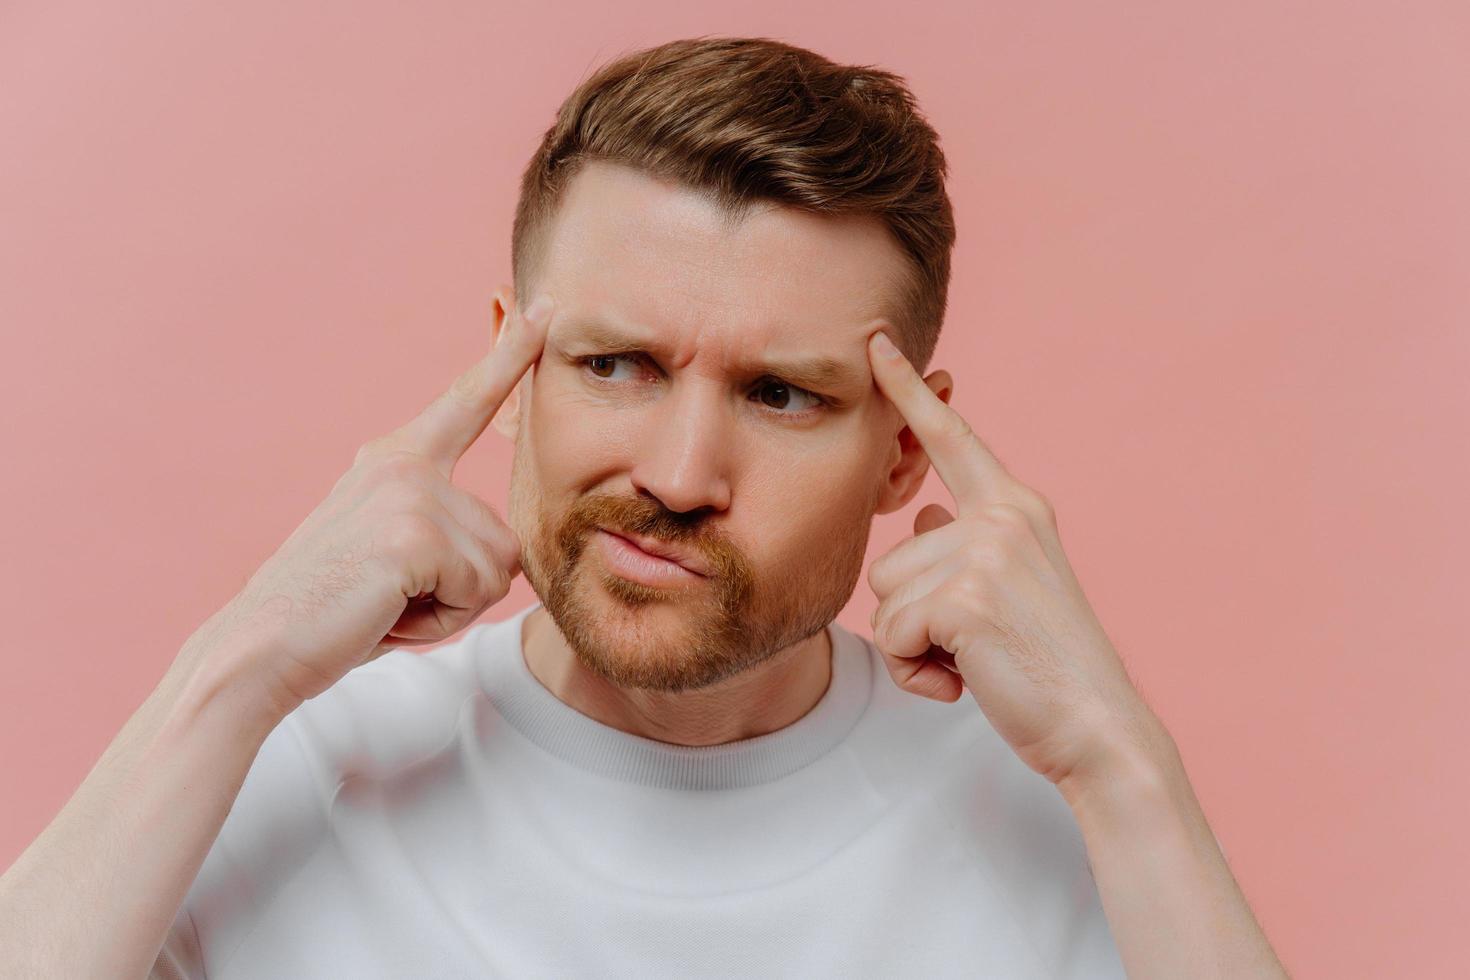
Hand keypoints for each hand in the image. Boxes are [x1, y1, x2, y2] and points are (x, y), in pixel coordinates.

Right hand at [187, 294, 554, 717]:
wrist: (259, 648)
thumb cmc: (329, 616)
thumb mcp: (394, 557)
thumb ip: (442, 535)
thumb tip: (506, 555)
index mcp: (397, 460)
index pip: (468, 401)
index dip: (511, 356)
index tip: (545, 307)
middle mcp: (405, 462)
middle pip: (503, 539)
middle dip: (462, 590)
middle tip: (388, 597)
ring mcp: (411, 491)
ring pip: (497, 570)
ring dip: (450, 607)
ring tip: (384, 603)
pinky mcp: (415, 531)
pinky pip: (478, 590)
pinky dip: (439, 621)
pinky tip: (386, 613)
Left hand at [864, 331, 1163, 786]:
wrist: (1098, 727)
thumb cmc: (1047, 665)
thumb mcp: (1009, 588)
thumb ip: (965, 542)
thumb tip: (923, 511)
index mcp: (1016, 508)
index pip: (951, 440)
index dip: (908, 393)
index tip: (875, 342)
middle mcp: (1002, 517)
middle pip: (891, 558)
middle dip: (913, 617)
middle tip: (977, 644)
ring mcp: (984, 553)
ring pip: (884, 598)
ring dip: (914, 645)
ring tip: (975, 660)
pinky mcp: (964, 597)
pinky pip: (891, 635)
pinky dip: (915, 672)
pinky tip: (964, 681)